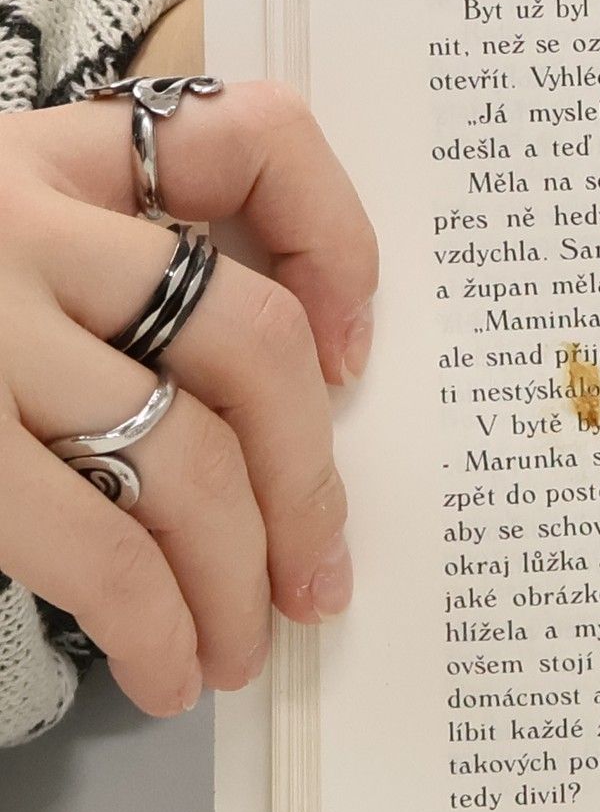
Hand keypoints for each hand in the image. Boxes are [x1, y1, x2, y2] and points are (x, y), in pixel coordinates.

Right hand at [0, 84, 376, 714]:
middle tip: (321, 574)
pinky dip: (158, 623)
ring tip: (245, 648)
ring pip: (193, 460)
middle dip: (313, 480)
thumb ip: (95, 263)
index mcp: (45, 153)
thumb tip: (281, 402)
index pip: (253, 140)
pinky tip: (170, 671)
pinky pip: (98, 544)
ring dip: (244, 577)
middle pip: (252, 343)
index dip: (338, 243)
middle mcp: (19, 221)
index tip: (355, 352)